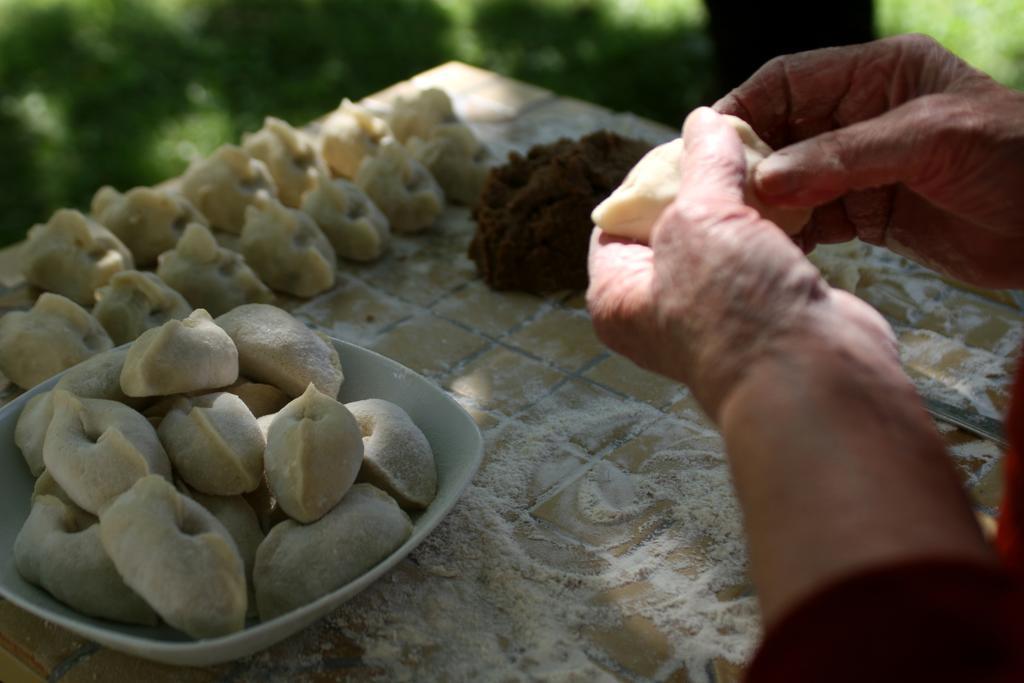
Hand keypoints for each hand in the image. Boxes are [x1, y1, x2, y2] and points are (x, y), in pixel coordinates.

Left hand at [587, 108, 895, 419]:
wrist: (812, 378)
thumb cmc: (734, 310)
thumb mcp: (700, 219)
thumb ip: (702, 164)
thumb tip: (703, 120)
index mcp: (618, 297)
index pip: (615, 222)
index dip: (644, 176)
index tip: (681, 143)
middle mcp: (659, 310)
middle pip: (671, 227)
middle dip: (701, 184)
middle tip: (729, 144)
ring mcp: (716, 314)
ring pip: (725, 239)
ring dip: (745, 202)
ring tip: (765, 162)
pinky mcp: (767, 312)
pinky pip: (764, 255)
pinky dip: (777, 226)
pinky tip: (793, 197)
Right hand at [714, 34, 1023, 288]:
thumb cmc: (1017, 158)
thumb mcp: (932, 140)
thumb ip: (846, 157)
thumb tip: (766, 180)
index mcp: (878, 75)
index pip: (789, 82)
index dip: (744, 108)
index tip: (706, 145)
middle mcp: (862, 117)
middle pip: (782, 133)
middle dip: (747, 163)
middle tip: (713, 196)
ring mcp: (864, 167)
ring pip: (793, 180)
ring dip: (766, 203)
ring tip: (739, 228)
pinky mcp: (870, 213)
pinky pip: (816, 219)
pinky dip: (793, 233)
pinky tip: (775, 249)